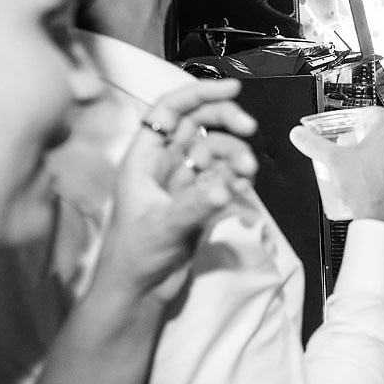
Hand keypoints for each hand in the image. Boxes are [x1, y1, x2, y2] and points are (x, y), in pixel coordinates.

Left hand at [95, 79, 258, 303]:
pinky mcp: (200, 200)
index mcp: (143, 158)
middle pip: (198, 123)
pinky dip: (236, 175)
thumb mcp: (162, 228)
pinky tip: (241, 185)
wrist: (140, 294)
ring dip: (234, 154)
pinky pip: (223, 176)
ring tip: (245, 172)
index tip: (232, 89)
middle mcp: (164, 163)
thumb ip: (193, 206)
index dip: (197, 93)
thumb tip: (224, 185)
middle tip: (249, 127)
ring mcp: (184, 181)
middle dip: (225, 120)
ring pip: (215, 150)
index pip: (168, 110)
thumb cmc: (134, 257)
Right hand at [289, 106, 383, 225]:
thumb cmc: (364, 187)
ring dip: (367, 153)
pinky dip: (374, 169)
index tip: (349, 120)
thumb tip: (299, 135)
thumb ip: (313, 144)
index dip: (360, 114)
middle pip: (378, 132)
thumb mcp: (332, 160)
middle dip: (359, 136)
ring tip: (349, 162)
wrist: (379, 217)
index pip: (376, 112)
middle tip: (344, 143)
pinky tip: (358, 179)